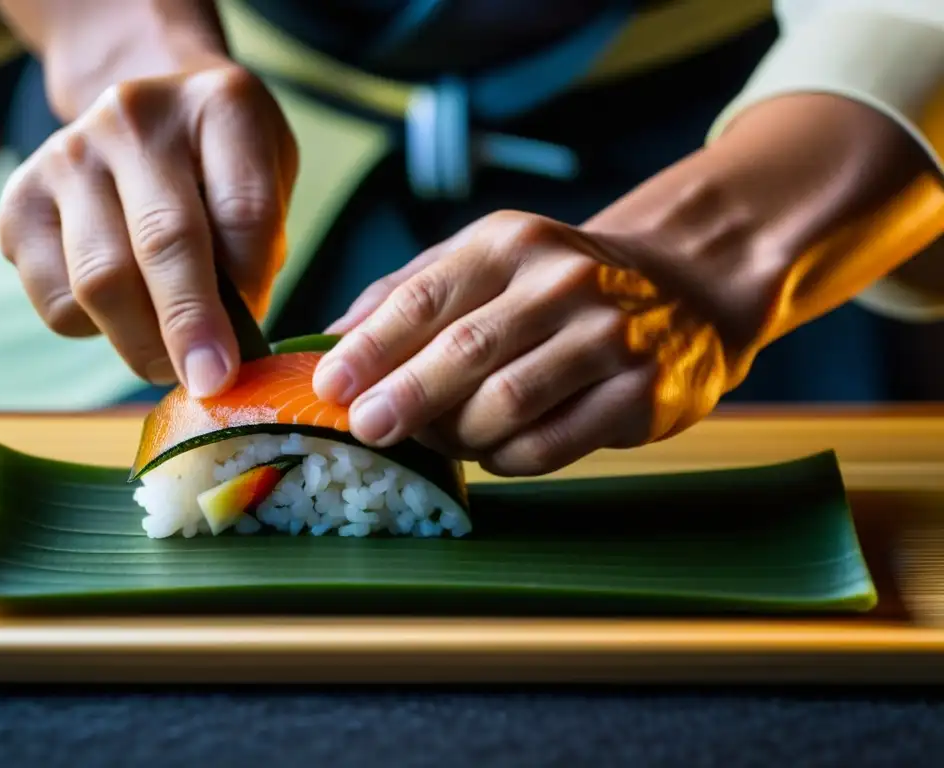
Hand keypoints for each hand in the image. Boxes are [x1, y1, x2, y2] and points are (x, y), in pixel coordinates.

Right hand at [0, 59, 297, 396]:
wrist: (147, 115)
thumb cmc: (222, 167)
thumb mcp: (269, 182)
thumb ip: (259, 246)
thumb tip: (229, 342)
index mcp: (221, 107)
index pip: (244, 211)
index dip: (252, 288)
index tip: (254, 346)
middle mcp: (135, 118)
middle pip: (165, 242)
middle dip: (191, 327)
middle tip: (211, 384)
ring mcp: (69, 154)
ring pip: (101, 279)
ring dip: (142, 342)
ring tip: (172, 366)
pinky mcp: (19, 200)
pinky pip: (56, 297)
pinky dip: (94, 330)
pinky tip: (123, 316)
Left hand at [314, 211, 733, 475]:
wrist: (682, 290)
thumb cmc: (557, 284)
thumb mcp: (487, 261)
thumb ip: (410, 291)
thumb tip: (329, 338)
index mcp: (510, 242)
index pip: (425, 297)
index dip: (370, 347)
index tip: (328, 385)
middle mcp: (562, 282)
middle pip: (464, 352)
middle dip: (404, 397)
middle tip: (366, 428)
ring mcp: (607, 338)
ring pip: (504, 406)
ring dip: (456, 434)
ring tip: (437, 438)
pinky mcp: (638, 394)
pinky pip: (548, 445)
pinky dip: (504, 457)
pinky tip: (492, 448)